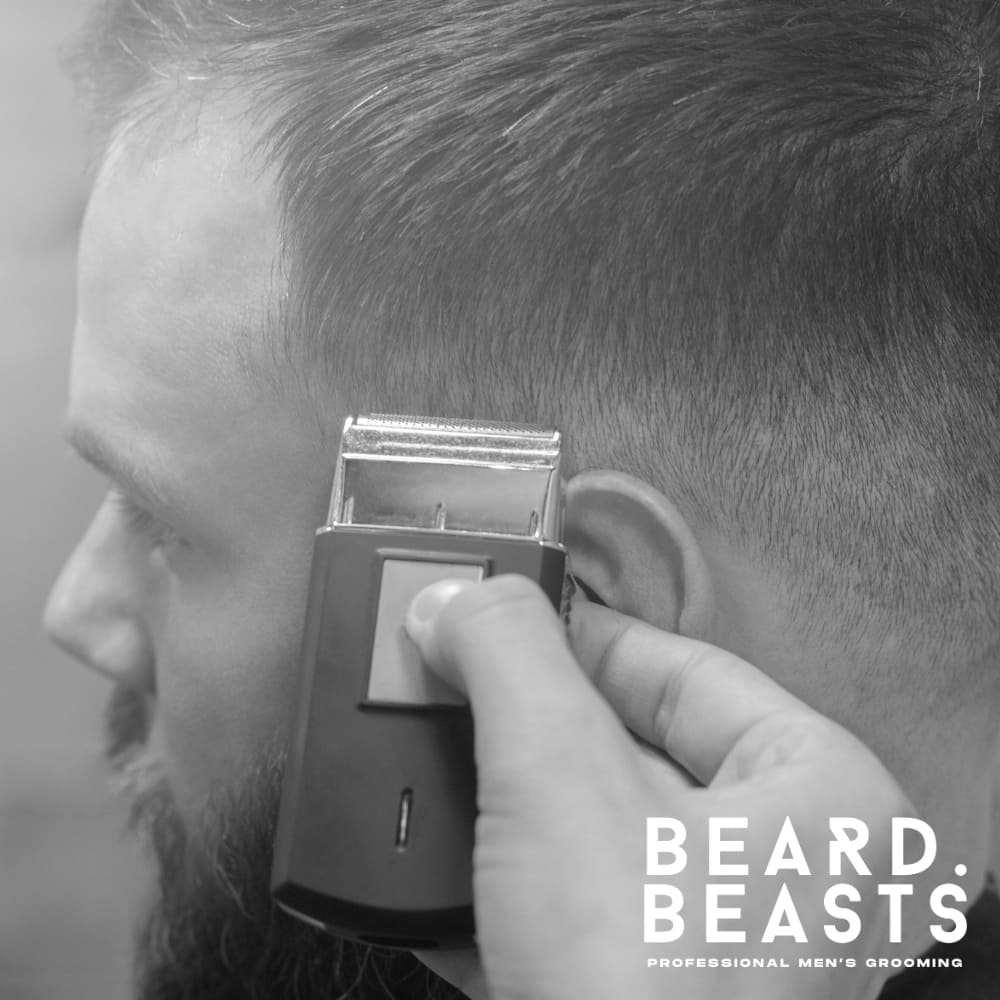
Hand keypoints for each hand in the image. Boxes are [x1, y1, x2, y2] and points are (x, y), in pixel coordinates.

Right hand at [404, 575, 910, 999]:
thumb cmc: (635, 973)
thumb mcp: (559, 776)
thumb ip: (509, 660)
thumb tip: (452, 595)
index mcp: (823, 796)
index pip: (685, 671)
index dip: (580, 636)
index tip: (499, 616)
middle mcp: (788, 873)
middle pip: (626, 755)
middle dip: (519, 727)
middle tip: (443, 684)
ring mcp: (717, 953)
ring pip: (586, 840)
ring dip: (493, 809)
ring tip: (420, 763)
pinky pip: (567, 920)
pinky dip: (495, 897)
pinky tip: (421, 881)